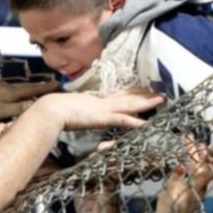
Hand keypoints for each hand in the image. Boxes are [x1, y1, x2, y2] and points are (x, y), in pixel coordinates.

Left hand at [0, 80, 58, 125]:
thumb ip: (18, 109)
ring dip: (29, 89)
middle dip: (39, 87)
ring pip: (18, 89)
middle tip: (52, 86)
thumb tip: (36, 105)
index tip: (58, 85)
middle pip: (26, 87)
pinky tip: (16, 95)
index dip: (45, 88)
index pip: (32, 90)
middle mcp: (5, 88)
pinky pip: (10, 91)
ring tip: (38, 90)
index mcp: (9, 92)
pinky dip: (18, 92)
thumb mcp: (0, 111)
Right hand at [38, 88, 163, 130]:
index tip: (142, 89)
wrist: (52, 109)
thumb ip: (82, 112)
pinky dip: (136, 122)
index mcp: (96, 99)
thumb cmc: (58, 111)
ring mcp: (105, 109)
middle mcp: (103, 101)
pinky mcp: (104, 117)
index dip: (131, 92)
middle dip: (143, 94)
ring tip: (160, 100)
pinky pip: (124, 120)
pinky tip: (147, 124)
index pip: (117, 94)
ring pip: (131, 105)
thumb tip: (83, 114)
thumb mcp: (73, 110)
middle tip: (158, 91)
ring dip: (146, 103)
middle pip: (128, 96)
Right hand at [155, 137, 212, 212]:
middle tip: (195, 139)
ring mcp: (193, 187)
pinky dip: (189, 163)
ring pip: (196, 167)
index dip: (206, 156)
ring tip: (193, 142)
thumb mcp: (170, 196)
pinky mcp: (188, 188)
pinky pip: (191, 172)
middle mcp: (198, 185)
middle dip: (198, 151)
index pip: (205, 168)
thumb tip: (180, 167)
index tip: (205, 145)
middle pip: (201, 165)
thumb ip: (175, 180)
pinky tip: (186, 157)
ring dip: (194, 155)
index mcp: (197, 186)